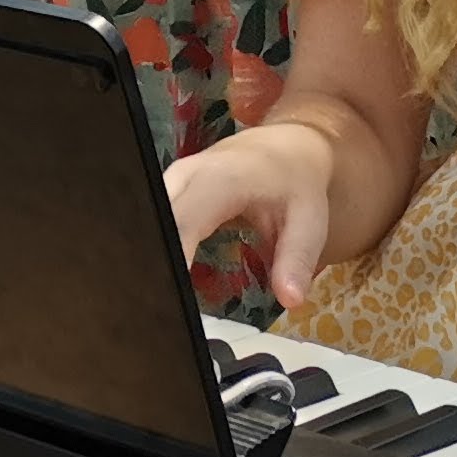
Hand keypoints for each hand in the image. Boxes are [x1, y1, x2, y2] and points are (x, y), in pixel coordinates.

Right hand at [165, 122, 338, 308]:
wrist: (285, 147)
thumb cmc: (296, 183)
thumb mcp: (309, 221)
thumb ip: (297, 260)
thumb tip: (290, 300)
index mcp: (220, 179)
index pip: (182, 221)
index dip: (171, 258)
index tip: (171, 299)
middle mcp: (186, 175)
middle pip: (152, 219)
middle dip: (152, 264)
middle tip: (161, 310)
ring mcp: (171, 179)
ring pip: (147, 218)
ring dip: (150, 257)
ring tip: (158, 300)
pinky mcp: (166, 189)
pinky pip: (151, 218)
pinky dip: (155, 248)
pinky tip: (161, 280)